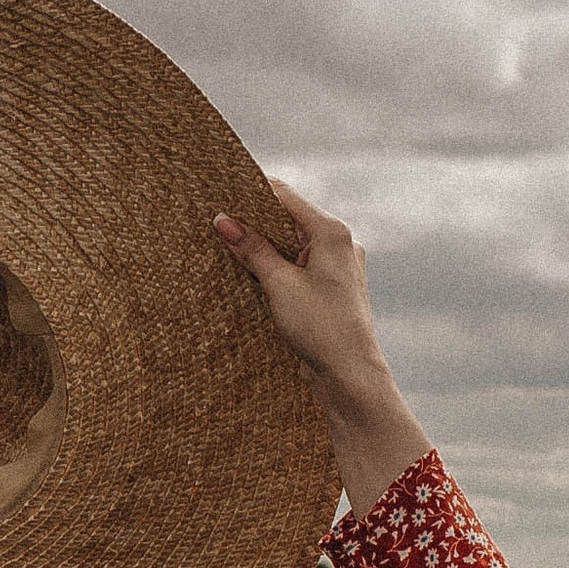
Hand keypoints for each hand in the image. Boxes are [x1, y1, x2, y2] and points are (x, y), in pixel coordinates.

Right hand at [215, 181, 432, 496]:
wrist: (350, 375)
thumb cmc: (320, 328)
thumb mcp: (279, 284)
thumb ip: (251, 249)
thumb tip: (223, 220)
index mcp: (331, 232)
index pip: (284, 196)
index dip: (249, 193)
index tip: (218, 194)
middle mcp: (340, 243)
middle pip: (287, 218)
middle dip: (254, 221)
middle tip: (218, 223)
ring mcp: (337, 265)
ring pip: (291, 243)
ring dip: (263, 246)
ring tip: (230, 248)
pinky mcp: (331, 287)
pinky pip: (298, 265)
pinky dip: (277, 265)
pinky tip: (254, 274)